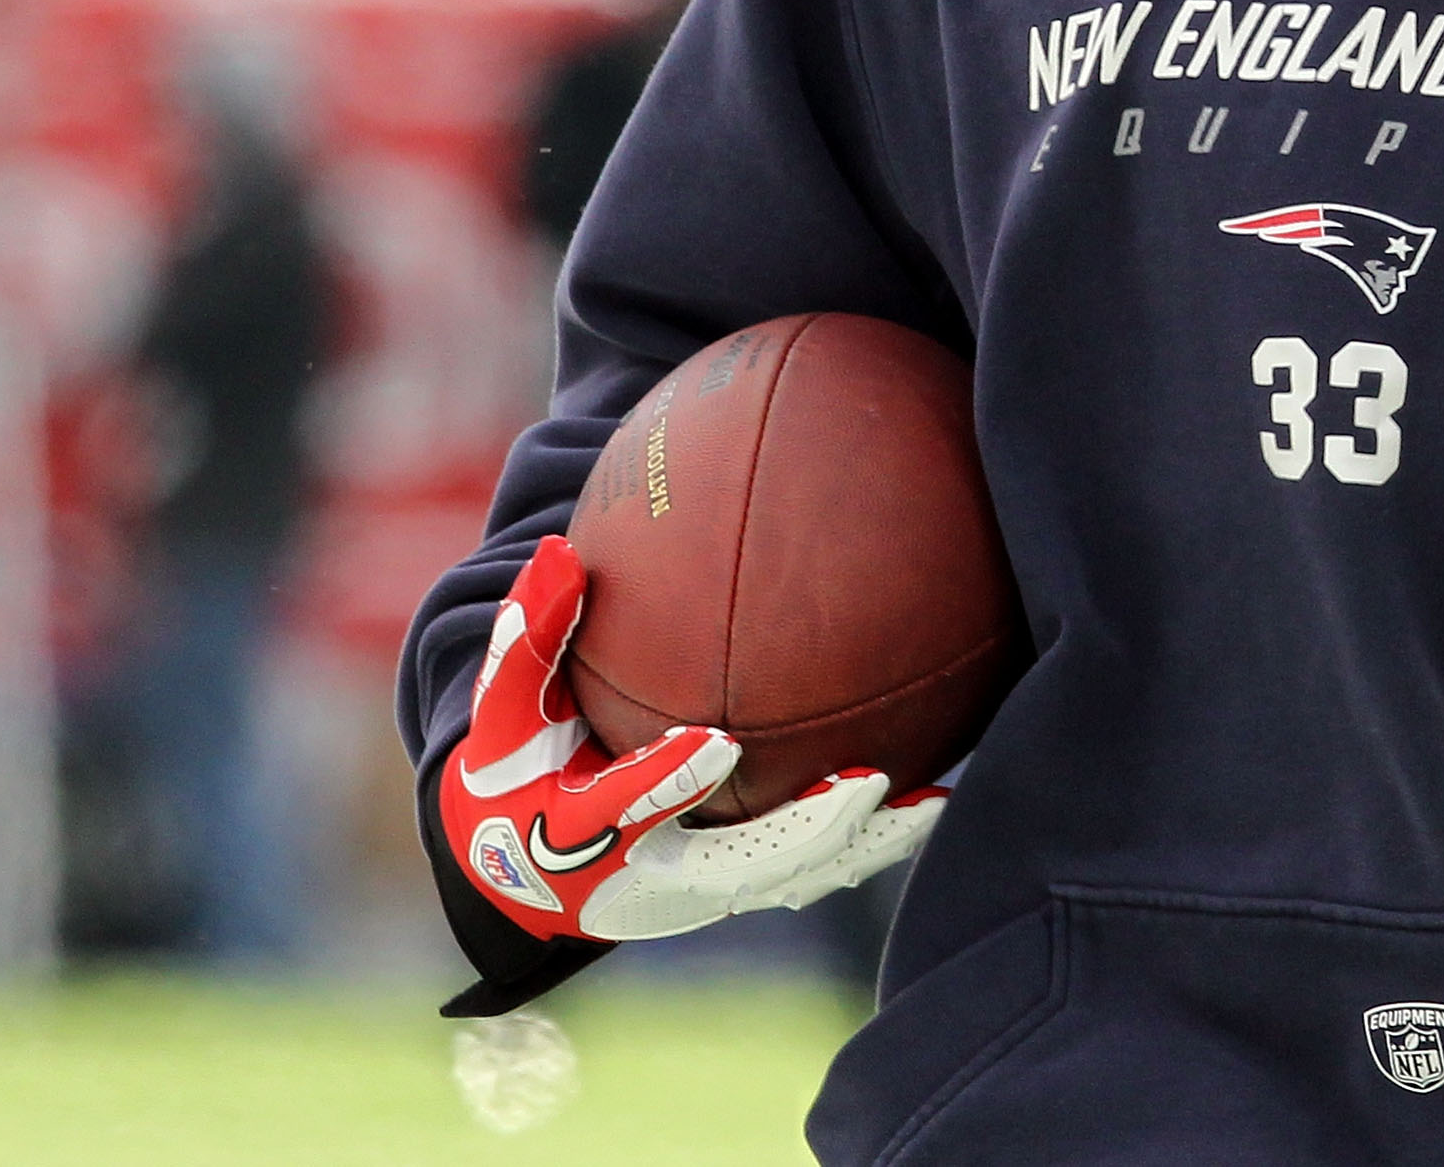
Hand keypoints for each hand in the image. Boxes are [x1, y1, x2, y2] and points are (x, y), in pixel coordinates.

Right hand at [438, 536, 946, 943]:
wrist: (522, 872)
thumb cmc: (519, 770)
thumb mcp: (506, 710)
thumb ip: (530, 635)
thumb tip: (561, 551)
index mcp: (588, 834)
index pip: (632, 804)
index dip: (674, 779)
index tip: (718, 744)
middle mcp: (656, 876)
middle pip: (745, 866)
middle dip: (806, 829)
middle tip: (862, 782)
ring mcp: (707, 891)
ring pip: (797, 878)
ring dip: (865, 844)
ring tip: (934, 800)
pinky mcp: (743, 889)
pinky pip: (816, 870)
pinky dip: (874, 841)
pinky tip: (936, 792)